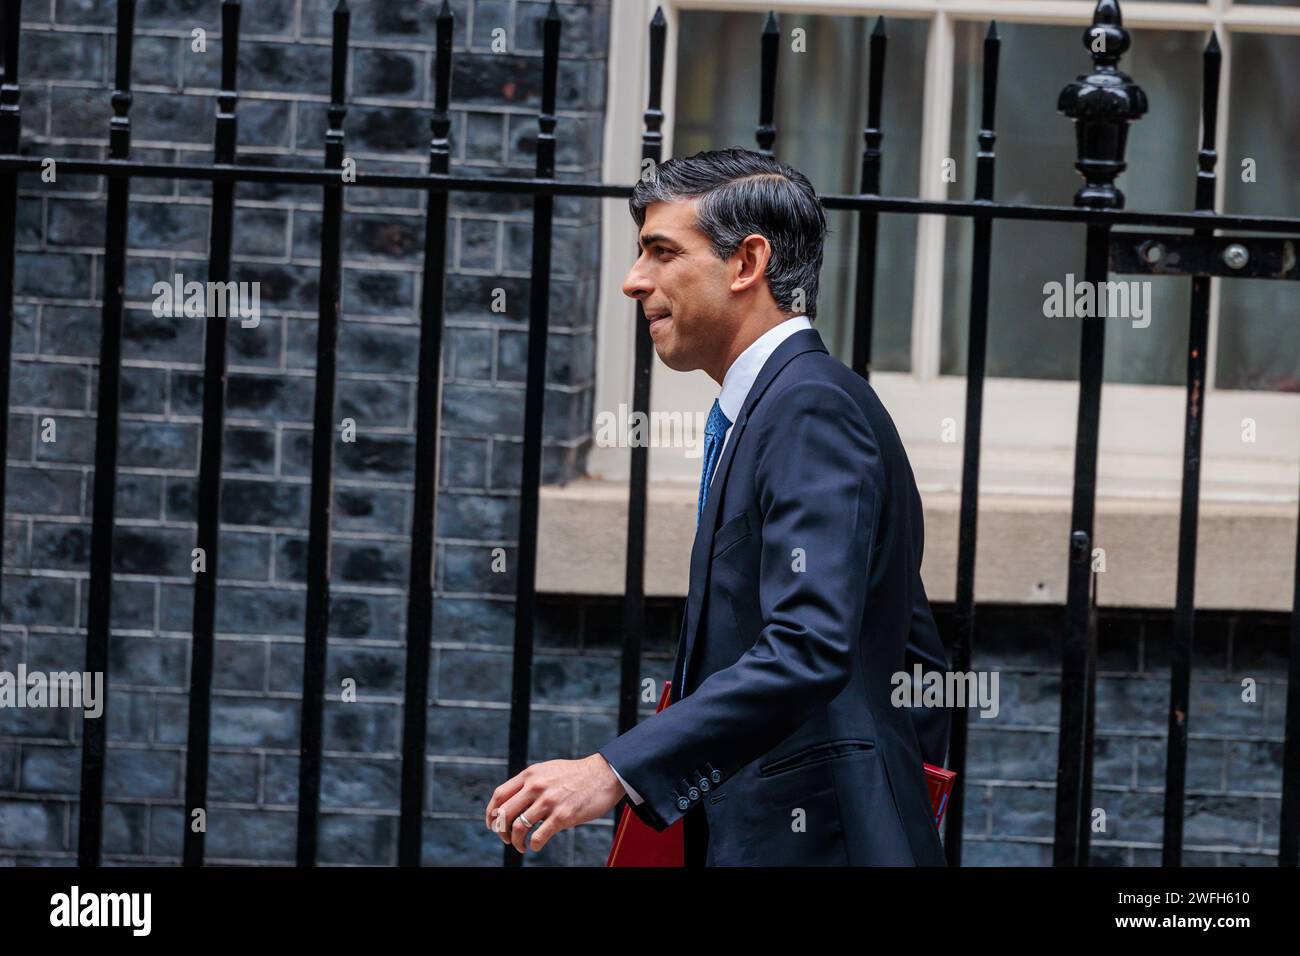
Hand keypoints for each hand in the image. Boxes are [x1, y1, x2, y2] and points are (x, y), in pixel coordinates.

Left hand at [485, 753, 626, 853]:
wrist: (604, 774)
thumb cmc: (576, 775)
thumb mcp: (548, 770)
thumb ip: (530, 782)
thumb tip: (513, 800)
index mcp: (530, 774)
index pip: (500, 795)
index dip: (491, 813)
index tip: (491, 824)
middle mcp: (536, 786)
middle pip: (504, 813)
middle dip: (501, 831)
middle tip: (507, 839)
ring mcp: (549, 801)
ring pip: (519, 827)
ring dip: (516, 842)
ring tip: (521, 846)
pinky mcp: (563, 816)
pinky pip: (539, 836)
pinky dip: (533, 845)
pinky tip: (536, 846)